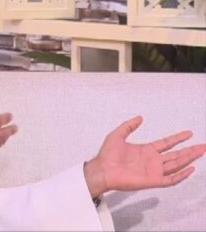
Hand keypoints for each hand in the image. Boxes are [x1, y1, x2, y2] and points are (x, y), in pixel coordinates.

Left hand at [84, 116, 205, 197]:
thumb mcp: (117, 135)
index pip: (167, 143)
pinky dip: (181, 175)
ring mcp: (154, 171)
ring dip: (189, 159)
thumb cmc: (107, 155)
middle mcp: (152, 160)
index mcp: (146, 150)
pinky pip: (171, 179)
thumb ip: (129, 126)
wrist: (102, 169)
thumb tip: (140, 117)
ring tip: (201, 152)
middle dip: (190, 150)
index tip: (189, 133)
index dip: (178, 138)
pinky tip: (191, 169)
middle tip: (203, 146)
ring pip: (176, 165)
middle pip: (176, 155)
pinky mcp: (152, 181)